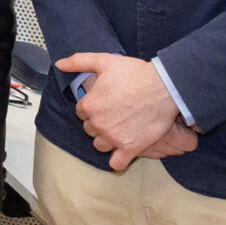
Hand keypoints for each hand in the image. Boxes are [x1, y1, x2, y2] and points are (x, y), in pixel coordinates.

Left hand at [59, 52, 189, 170]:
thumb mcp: (104, 60)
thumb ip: (78, 61)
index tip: (105, 103)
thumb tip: (60, 64)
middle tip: (115, 114)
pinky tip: (123, 151)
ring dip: (106, 139)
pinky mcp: (130, 148)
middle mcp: (98, 124)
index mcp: (89, 105)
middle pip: (90, 129)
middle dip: (99, 122)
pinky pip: (116, 163)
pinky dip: (118, 160)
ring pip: (100, 145)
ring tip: (120, 129)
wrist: (165, 87)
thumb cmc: (137, 74)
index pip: (81, 112)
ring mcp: (113, 137)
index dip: (92, 107)